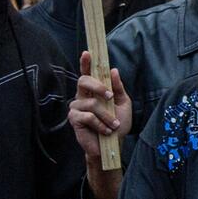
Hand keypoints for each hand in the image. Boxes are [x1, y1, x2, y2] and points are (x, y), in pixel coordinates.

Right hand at [66, 50, 133, 164]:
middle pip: (83, 81)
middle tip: (110, 96)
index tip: (88, 53)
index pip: (88, 73)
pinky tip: (105, 131)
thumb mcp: (123, 104)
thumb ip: (118, 88)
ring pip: (91, 103)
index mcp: (94, 91)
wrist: (112, 146)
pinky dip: (100, 124)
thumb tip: (113, 70)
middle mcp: (83, 96)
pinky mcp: (74, 119)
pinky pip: (87, 116)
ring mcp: (76, 107)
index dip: (86, 62)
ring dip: (106, 115)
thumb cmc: (117, 124)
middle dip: (98, 86)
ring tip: (113, 125)